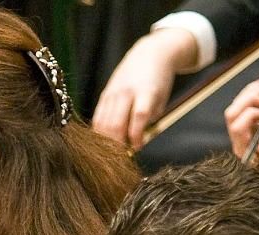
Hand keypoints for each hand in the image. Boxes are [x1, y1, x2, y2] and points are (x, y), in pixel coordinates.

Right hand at [92, 27, 197, 148]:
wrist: (149, 55)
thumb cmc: (158, 82)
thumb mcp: (161, 101)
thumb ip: (149, 121)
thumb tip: (135, 144)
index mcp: (146, 92)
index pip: (138, 116)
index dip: (136, 136)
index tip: (137, 148)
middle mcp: (127, 91)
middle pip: (115, 123)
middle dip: (118, 144)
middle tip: (123, 156)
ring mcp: (113, 93)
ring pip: (103, 123)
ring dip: (107, 140)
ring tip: (114, 150)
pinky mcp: (104, 95)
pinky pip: (97, 118)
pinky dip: (100, 132)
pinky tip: (105, 140)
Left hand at [224, 77, 258, 190]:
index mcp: (248, 151)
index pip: (237, 129)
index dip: (249, 115)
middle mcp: (242, 140)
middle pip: (233, 114)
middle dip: (250, 98)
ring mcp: (246, 129)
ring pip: (238, 105)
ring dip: (255, 92)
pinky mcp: (252, 121)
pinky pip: (246, 102)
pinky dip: (255, 90)